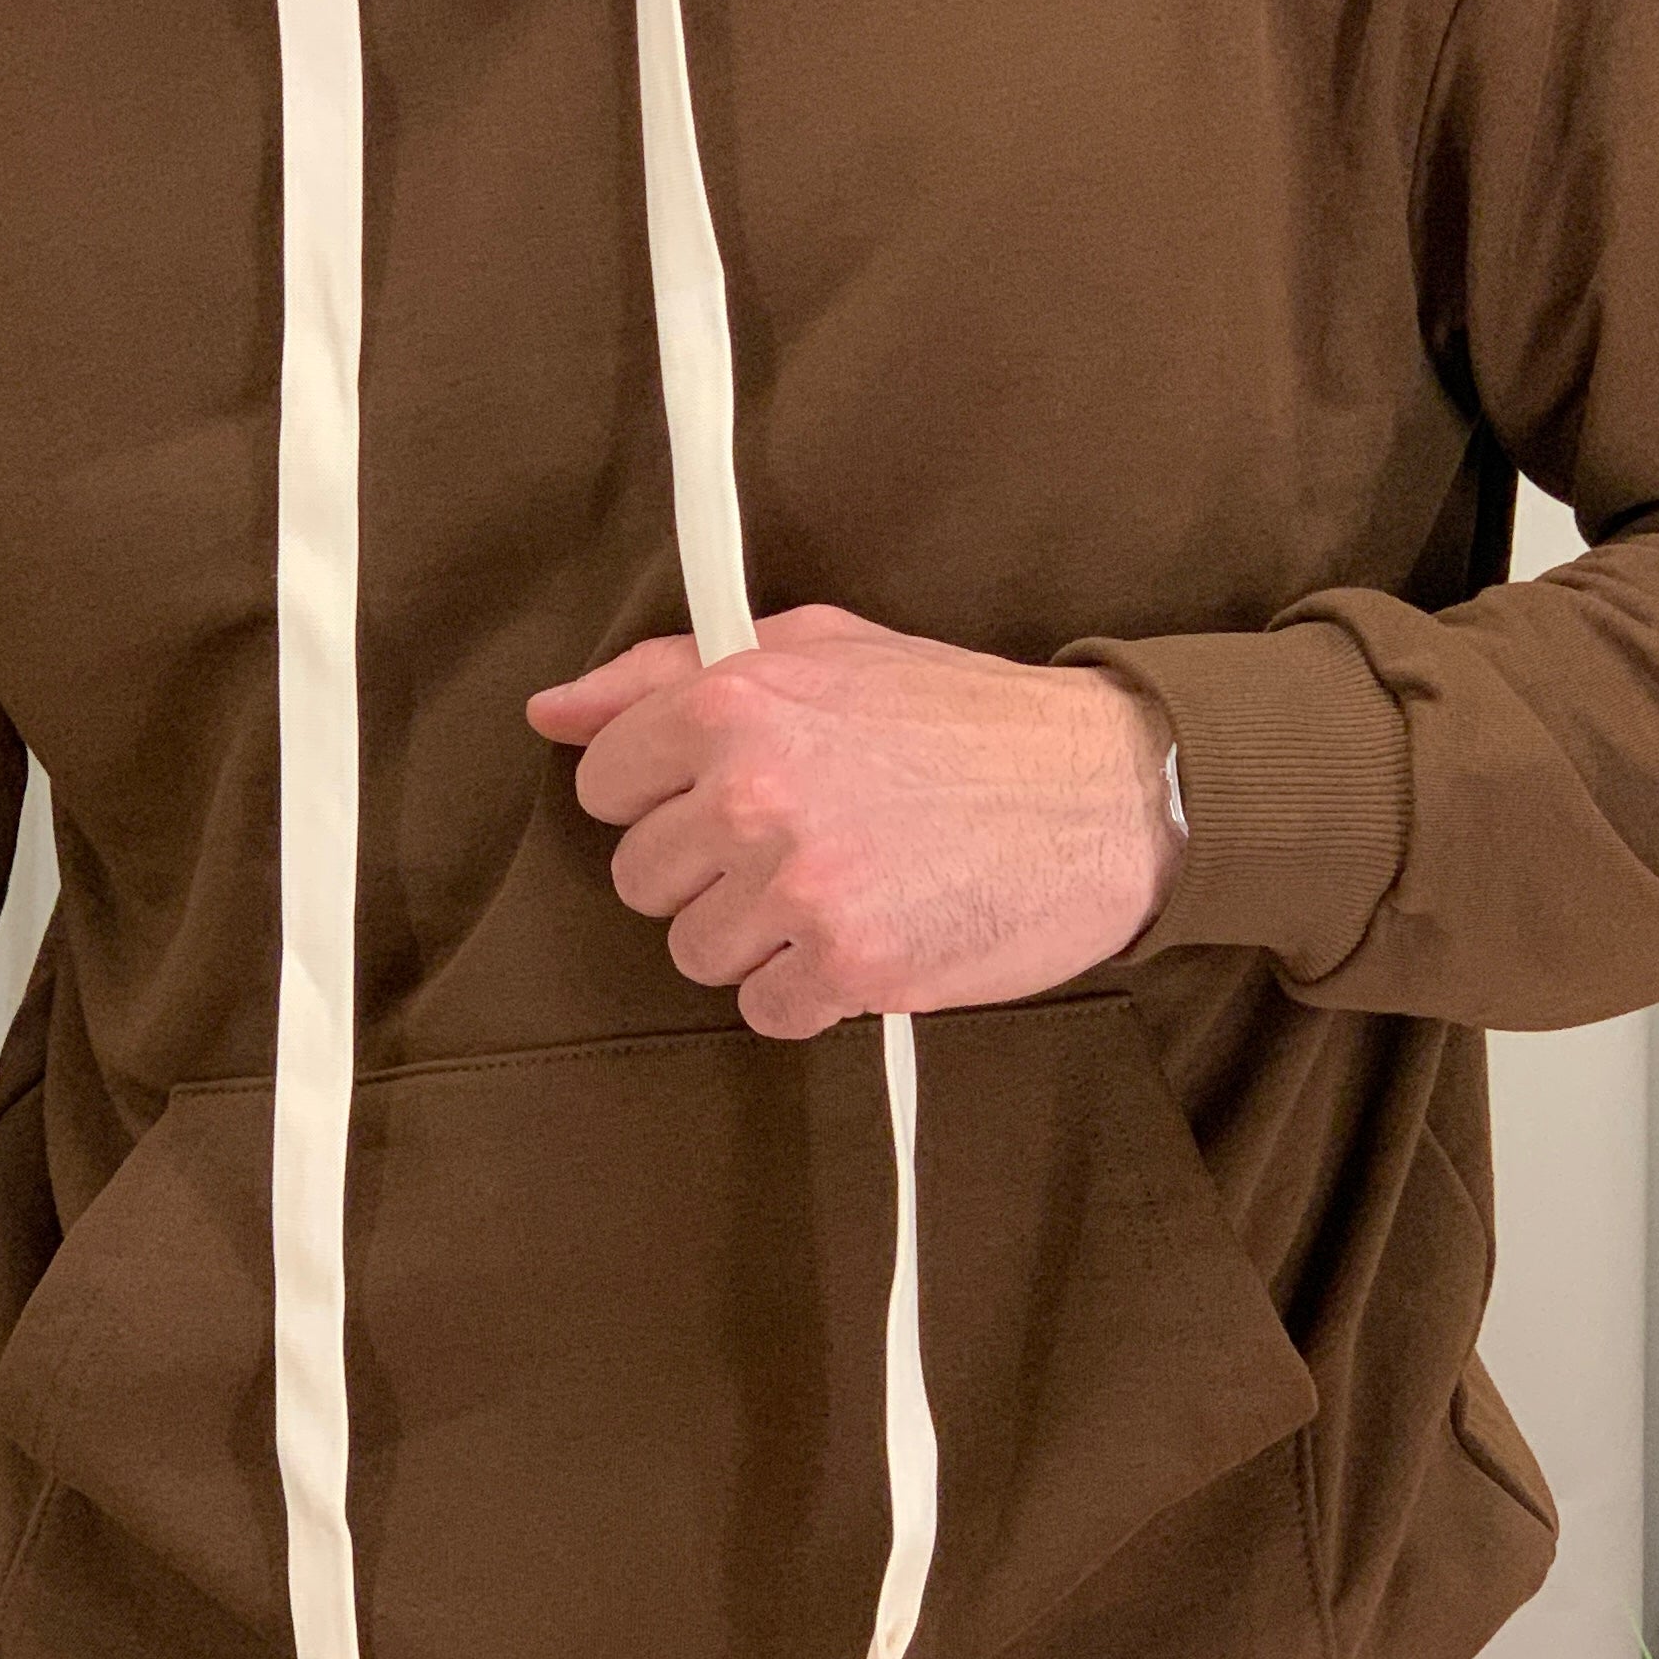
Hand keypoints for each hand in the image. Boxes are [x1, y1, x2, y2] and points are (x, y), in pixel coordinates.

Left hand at [523, 604, 1181, 1039]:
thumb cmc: (964, 718)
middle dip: (709, 870)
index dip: (666, 793)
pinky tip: (866, 938)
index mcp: (733, 704)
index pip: (607, 782)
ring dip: (757, 937)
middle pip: (642, 878)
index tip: (729, 794)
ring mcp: (798, 889)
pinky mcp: (847, 969)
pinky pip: (764, 1009)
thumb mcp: (822, 650)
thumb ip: (671, 674)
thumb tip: (554, 714)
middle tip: (801, 842)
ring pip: (696, 951)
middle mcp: (752, 794)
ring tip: (842, 888)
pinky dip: (808, 991)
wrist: (1103, 795)